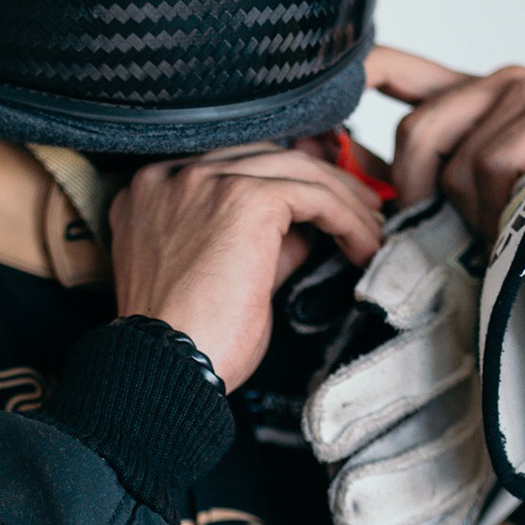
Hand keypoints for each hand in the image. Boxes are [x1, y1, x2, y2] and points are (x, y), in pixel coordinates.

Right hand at [110, 146, 382, 390]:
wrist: (165, 366)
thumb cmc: (185, 340)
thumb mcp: (215, 279)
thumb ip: (254, 245)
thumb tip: (299, 233)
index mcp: (152, 192)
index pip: (234, 167)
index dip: (284, 185)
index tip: (321, 209)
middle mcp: (172, 175)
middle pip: (267, 159)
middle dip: (320, 184)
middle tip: (361, 213)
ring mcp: (207, 181)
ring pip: (296, 170)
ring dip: (343, 200)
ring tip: (372, 232)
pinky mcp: (245, 199)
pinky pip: (314, 195)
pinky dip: (347, 218)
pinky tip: (364, 245)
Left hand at [367, 46, 524, 292]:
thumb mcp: (460, 200)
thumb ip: (418, 176)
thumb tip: (351, 170)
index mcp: (476, 97)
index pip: (402, 71)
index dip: (361, 78)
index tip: (320, 99)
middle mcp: (505, 84)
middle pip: (418, 129)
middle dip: (422, 191)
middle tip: (456, 224)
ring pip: (458, 159)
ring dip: (475, 210)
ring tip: (509, 223)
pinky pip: (493, 165)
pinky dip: (504, 206)